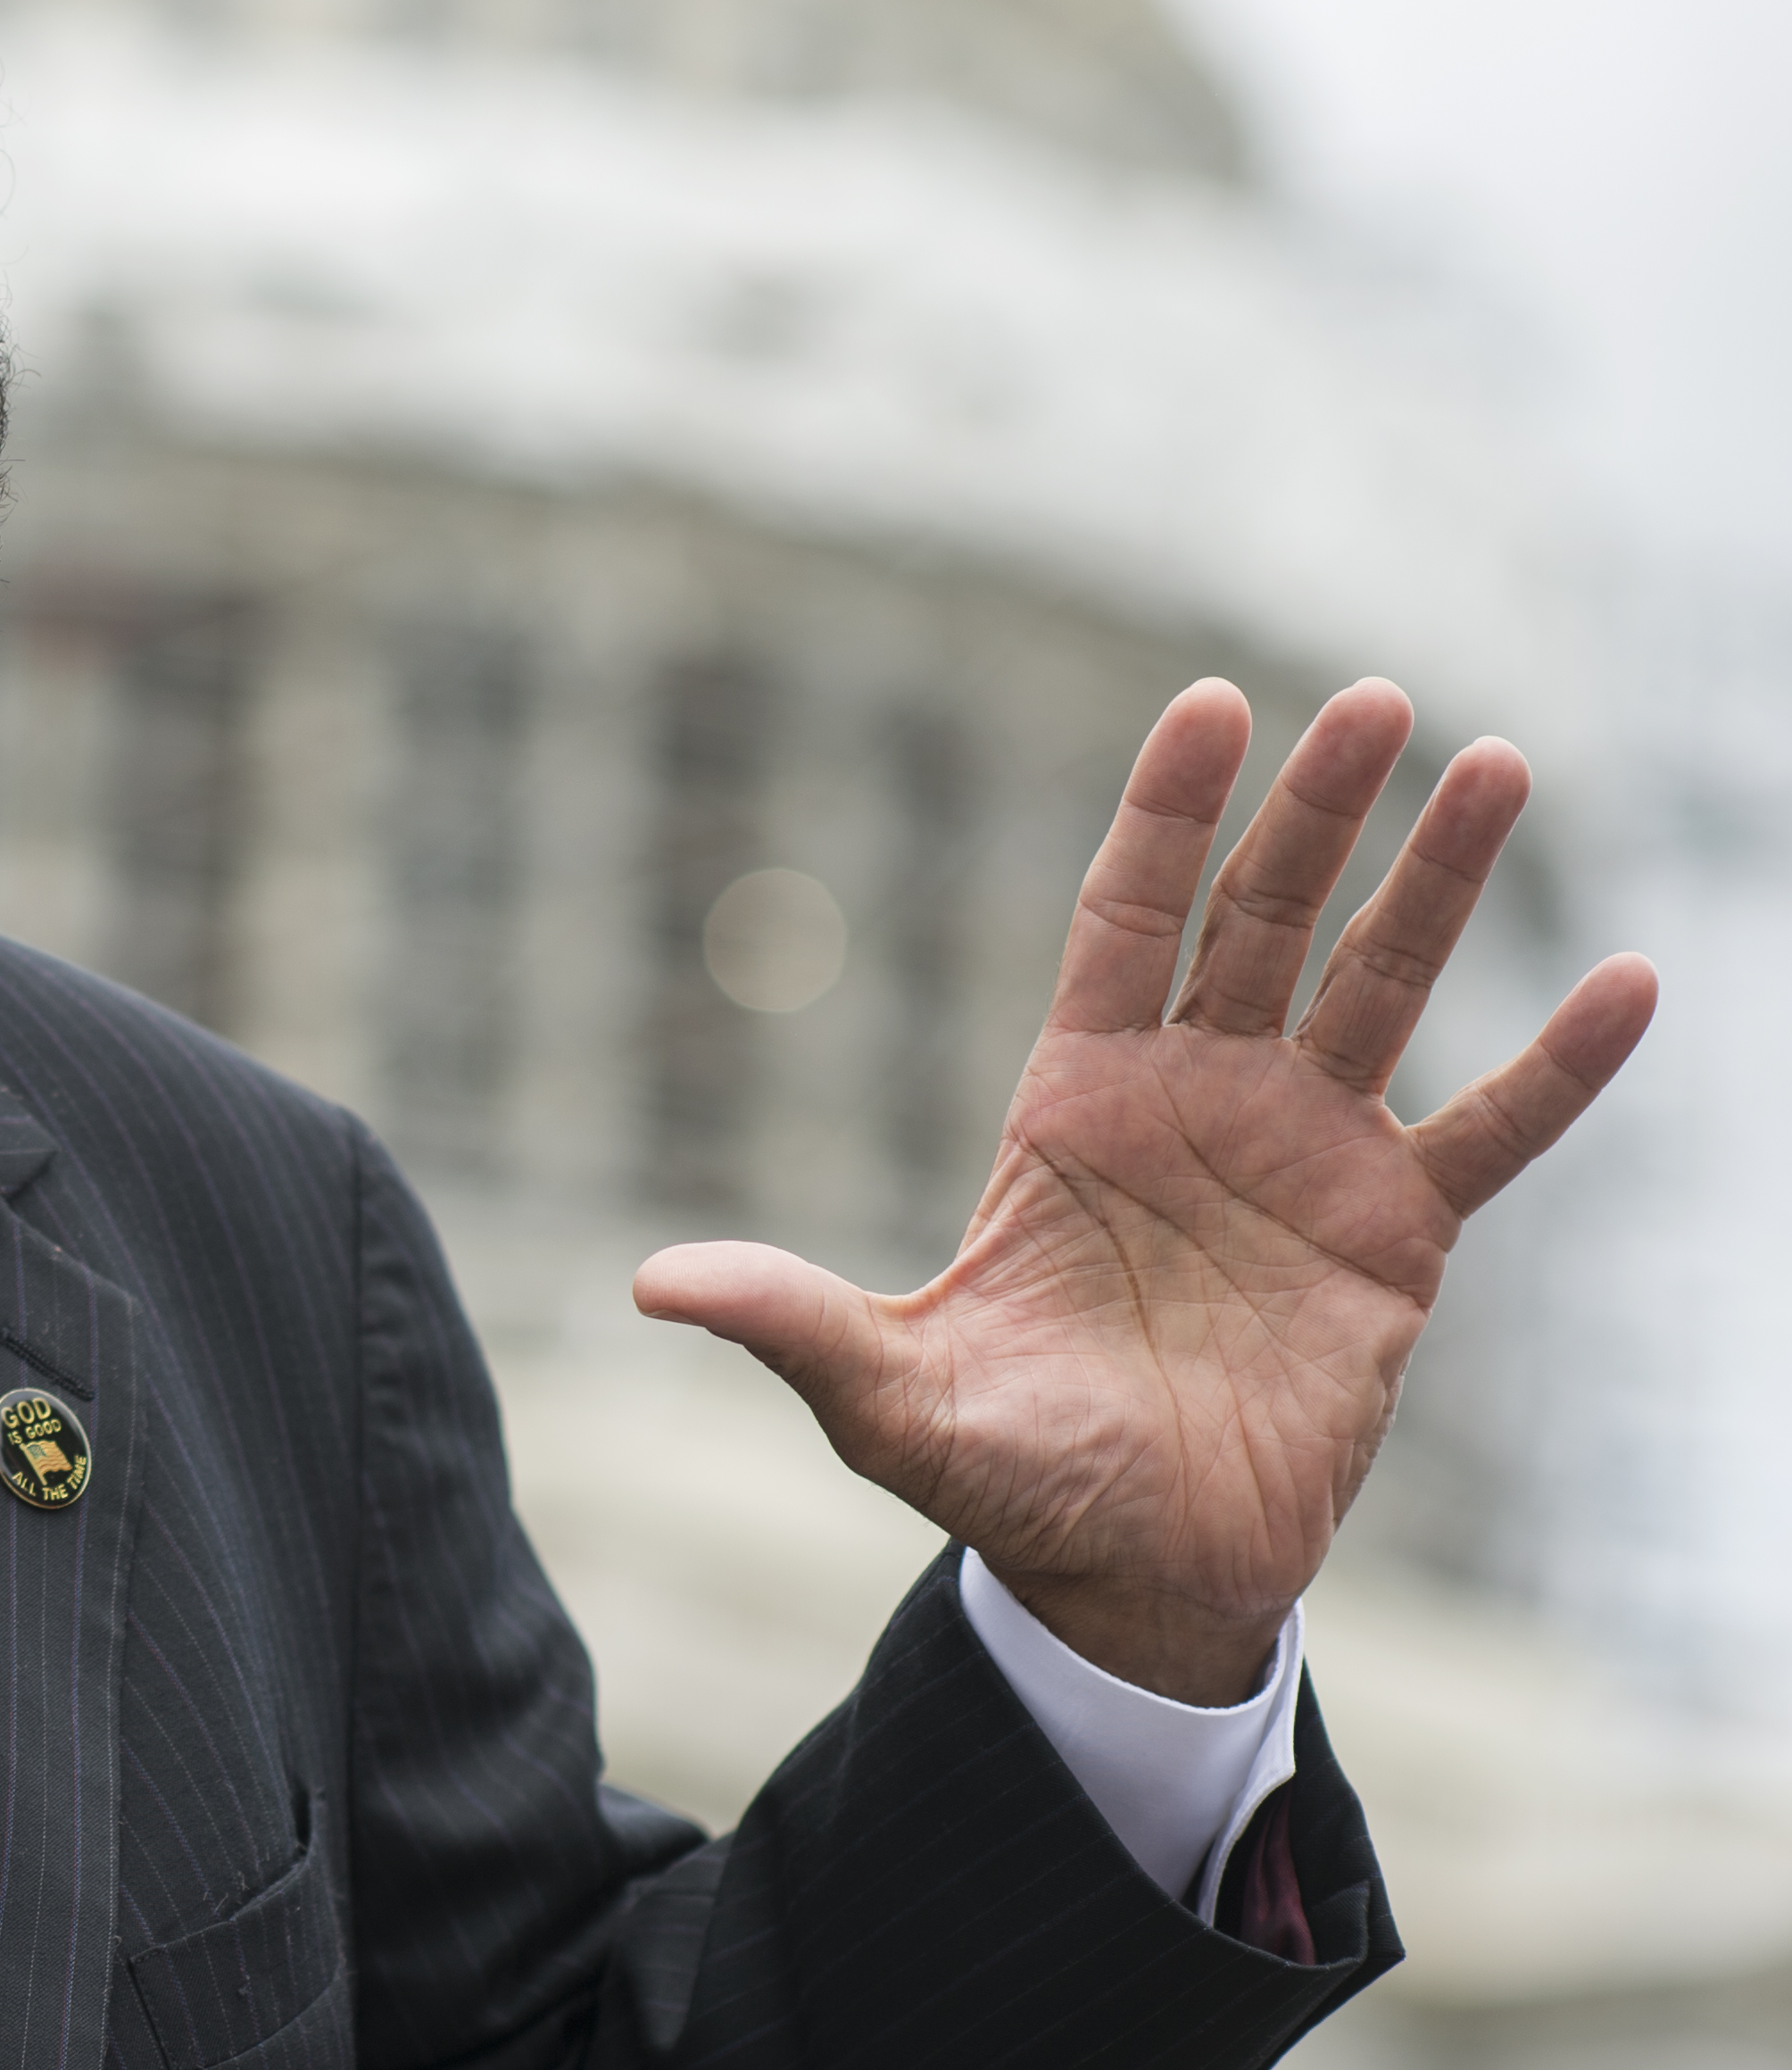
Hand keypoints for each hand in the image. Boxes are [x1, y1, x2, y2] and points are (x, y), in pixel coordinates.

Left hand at [637, 679, 1655, 1703]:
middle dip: (1313, 813)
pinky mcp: (1396, 1241)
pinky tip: (1623, 976)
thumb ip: (792, 1321)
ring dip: (1439, 881)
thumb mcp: (888, 1394)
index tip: (1211, 704)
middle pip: (1261, 922)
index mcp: (1076, 1105)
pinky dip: (1559, 1064)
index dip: (1166, 816)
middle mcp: (1197, 1102)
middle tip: (1367, 699)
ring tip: (1499, 762)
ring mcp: (1305, 1159)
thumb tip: (652, 1285)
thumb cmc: (1005, 1475)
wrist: (1130, 1576)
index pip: (1123, 921)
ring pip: (1380, 987)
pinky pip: (1491, 1132)